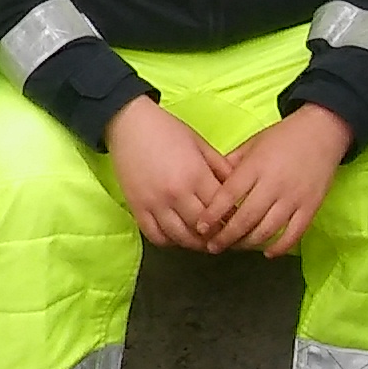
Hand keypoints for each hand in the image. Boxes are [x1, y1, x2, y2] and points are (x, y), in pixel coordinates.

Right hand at [106, 98, 229, 248]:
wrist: (129, 124)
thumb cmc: (167, 130)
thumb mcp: (200, 143)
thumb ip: (220, 166)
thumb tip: (238, 186)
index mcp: (195, 175)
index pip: (220, 208)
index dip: (231, 218)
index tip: (237, 221)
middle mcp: (176, 194)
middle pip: (203, 228)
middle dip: (216, 235)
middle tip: (223, 236)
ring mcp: (155, 204)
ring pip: (181, 237)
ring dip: (195, 243)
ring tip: (203, 241)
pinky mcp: (138, 209)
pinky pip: (156, 236)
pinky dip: (169, 241)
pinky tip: (177, 237)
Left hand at [202, 104, 351, 255]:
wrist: (322, 131)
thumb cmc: (283, 137)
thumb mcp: (252, 143)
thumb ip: (232, 163)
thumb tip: (210, 183)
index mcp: (255, 166)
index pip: (228, 195)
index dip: (212, 215)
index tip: (200, 228)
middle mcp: (273, 184)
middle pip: (245, 218)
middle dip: (226, 236)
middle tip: (213, 246)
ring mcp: (293, 197)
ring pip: (267, 230)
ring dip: (248, 244)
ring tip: (236, 248)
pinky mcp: (310, 207)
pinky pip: (294, 234)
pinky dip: (279, 247)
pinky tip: (267, 253)